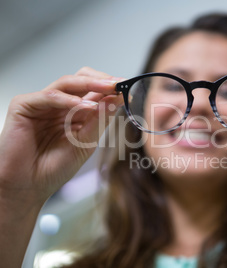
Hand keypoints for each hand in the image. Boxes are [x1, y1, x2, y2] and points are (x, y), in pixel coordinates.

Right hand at [0, 67, 122, 204]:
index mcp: (74, 112)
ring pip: (67, 83)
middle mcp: (59, 105)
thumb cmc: (54, 168)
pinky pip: (49, 96)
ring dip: (90, 85)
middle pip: (81, 79)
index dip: (111, 89)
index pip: (94, 92)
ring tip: (110, 90)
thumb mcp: (85, 143)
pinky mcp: (24, 106)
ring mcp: (42, 103)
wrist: (28, 187)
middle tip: (119, 84)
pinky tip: (85, 107)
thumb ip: (99, 121)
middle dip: (102, 81)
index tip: (128, 89)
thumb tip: (117, 100)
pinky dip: (68, 100)